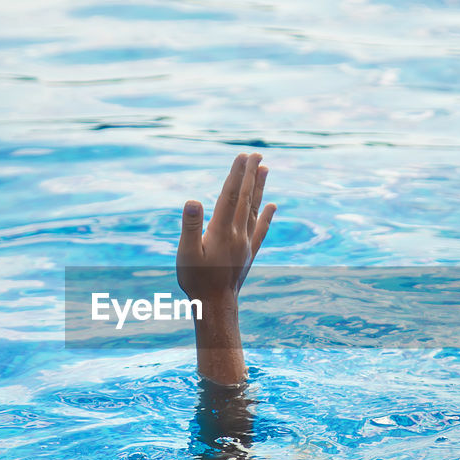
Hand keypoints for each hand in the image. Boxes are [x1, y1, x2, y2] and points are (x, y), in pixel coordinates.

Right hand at [177, 153, 275, 301]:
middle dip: (250, 174)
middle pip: (245, 198)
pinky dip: (267, 216)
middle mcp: (238, 234)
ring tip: (265, 169)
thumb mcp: (186, 253)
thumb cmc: (196, 280)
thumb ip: (190, 226)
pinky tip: (273, 205)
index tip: (242, 156)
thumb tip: (193, 201)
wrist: (215, 306)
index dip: (236, 175)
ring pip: (255, 210)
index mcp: (222, 231)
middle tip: (257, 154)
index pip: (230, 196)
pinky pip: (261, 230)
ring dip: (259, 188)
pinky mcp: (249, 253)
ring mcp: (246, 243)